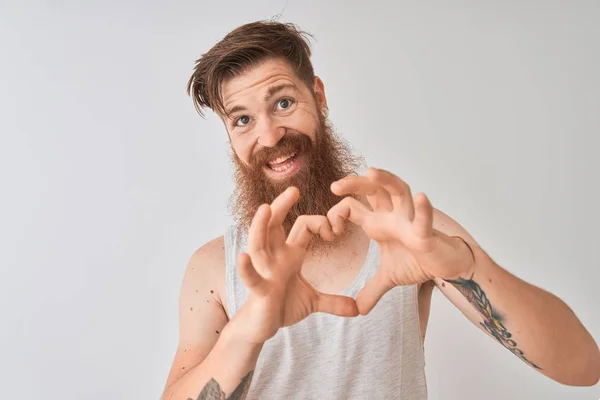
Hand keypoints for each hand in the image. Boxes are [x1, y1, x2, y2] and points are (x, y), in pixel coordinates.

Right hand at [235, 187, 358, 343]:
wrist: (261, 327)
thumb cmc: (281, 307)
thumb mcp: (312, 302)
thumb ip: (334, 302)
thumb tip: (357, 309)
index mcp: (289, 255)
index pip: (302, 228)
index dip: (319, 223)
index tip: (334, 230)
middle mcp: (274, 258)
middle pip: (274, 225)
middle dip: (281, 206)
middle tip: (293, 189)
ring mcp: (264, 272)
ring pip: (258, 244)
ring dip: (259, 227)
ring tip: (264, 209)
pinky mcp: (258, 290)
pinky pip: (251, 277)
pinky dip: (247, 268)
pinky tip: (243, 257)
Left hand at [327, 167, 474, 313]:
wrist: (447, 266)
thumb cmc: (419, 261)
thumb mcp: (389, 277)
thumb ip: (372, 290)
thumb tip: (359, 310)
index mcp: (379, 222)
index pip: (353, 207)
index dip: (338, 214)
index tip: (330, 232)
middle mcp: (392, 216)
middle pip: (373, 189)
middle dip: (355, 183)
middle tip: (334, 186)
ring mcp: (410, 221)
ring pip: (399, 191)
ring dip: (387, 180)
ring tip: (372, 172)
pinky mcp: (426, 234)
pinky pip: (424, 219)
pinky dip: (423, 209)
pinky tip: (421, 197)